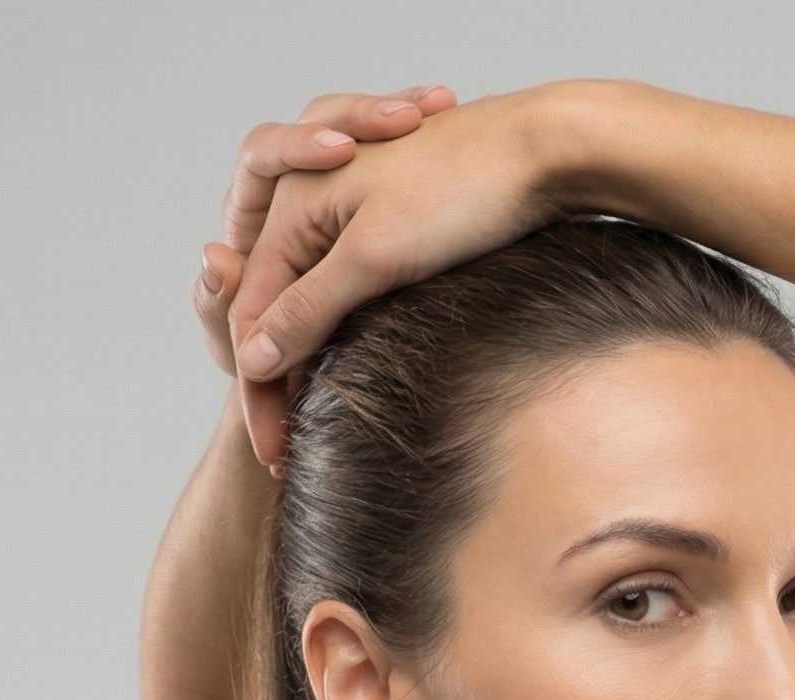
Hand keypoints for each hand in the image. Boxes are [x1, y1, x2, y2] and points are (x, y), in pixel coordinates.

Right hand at [191, 88, 457, 424]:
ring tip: (312, 429)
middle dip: (275, 383)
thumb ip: (310, 306)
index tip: (273, 453)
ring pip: (308, 299)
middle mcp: (310, 200)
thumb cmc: (462, 192)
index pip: (252, 312)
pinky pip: (348, 285)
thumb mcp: (375, 256)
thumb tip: (255, 357)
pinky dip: (343, 331)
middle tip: (285, 457)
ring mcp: (350, 209)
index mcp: (292, 202)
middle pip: (273, 306)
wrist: (542, 146)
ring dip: (307, 362)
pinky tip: (357, 375)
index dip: (259, 388)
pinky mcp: (390, 221)